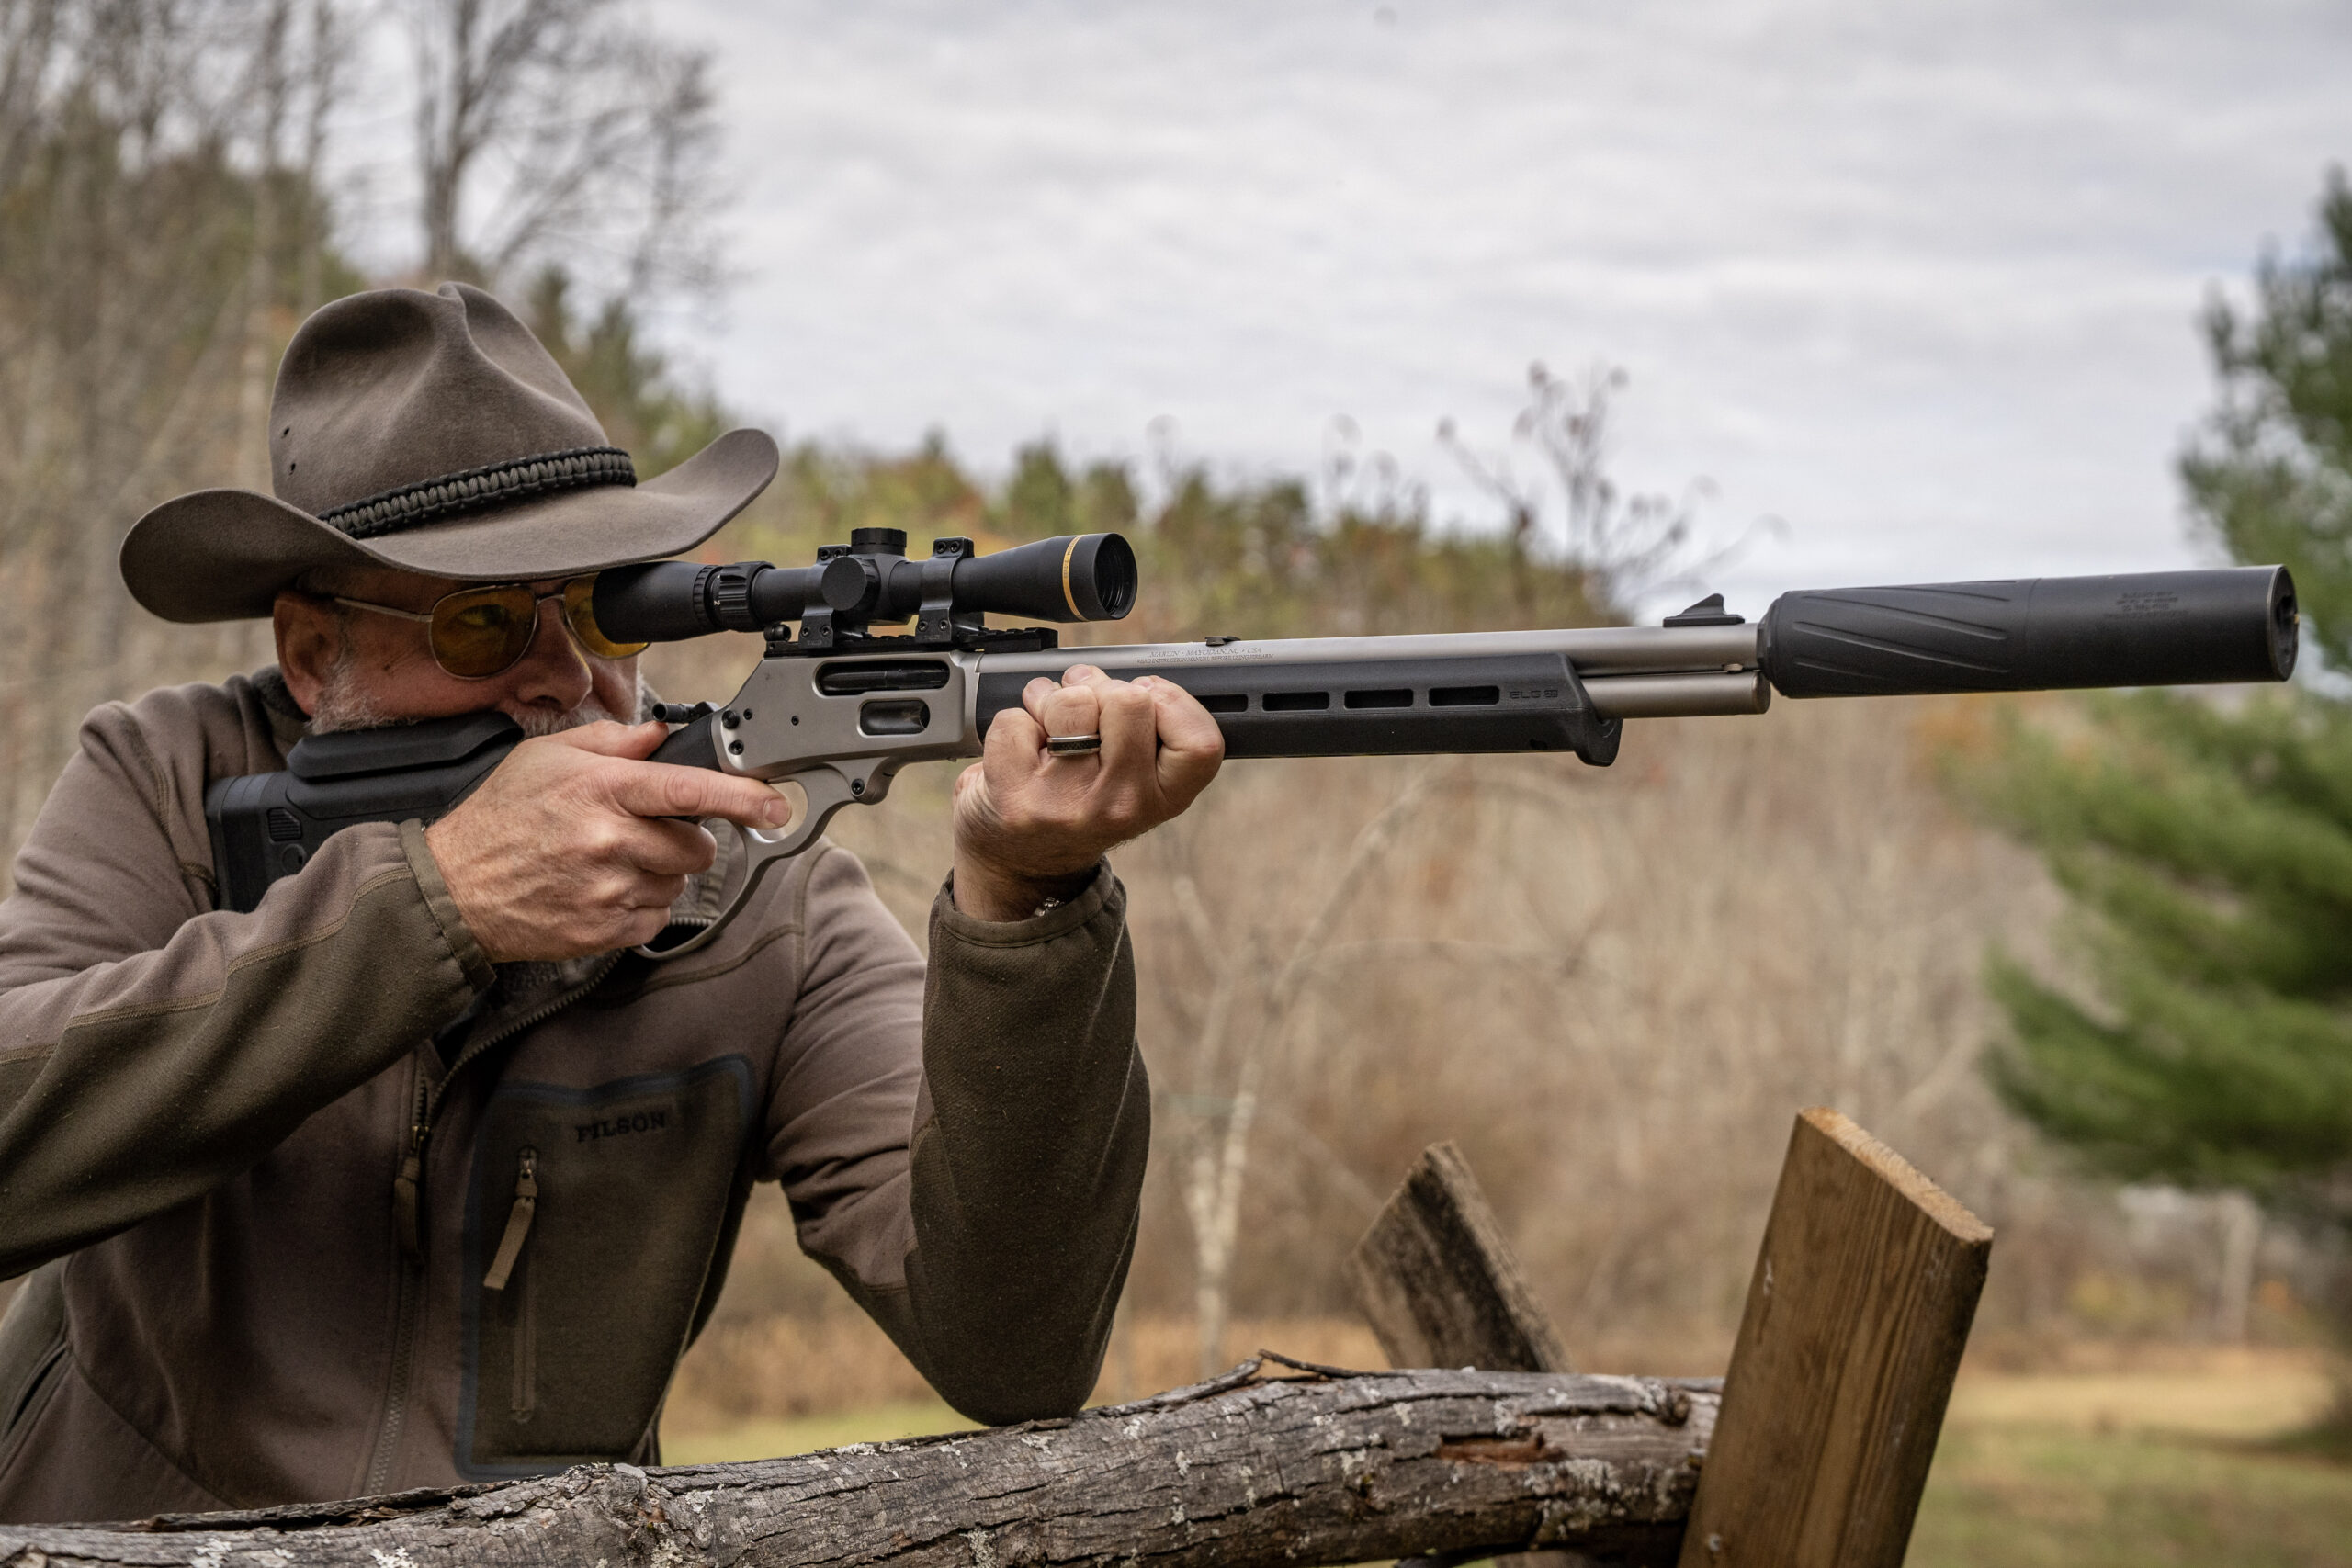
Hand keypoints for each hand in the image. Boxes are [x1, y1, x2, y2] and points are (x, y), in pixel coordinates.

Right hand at [425, 721, 792, 961]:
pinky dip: (641, 906)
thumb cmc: (498, 818)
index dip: (742, 796)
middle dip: (684, 838)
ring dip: (660, 872)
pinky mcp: (604, 931)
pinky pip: (656, 918)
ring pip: (678, 882)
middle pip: (696, 846)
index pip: (690, 789)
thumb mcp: (546, 757)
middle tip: (644, 831)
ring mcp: (608, 890)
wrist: (453, 889)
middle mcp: (610, 840)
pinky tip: (605, 889)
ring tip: (611, 861)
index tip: (775, 803)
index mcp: (601, 790)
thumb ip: (611, 742)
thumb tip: (659, 734)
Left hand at [951, 665, 1224, 920]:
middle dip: (1102, 689)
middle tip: (1087, 713)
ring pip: (1070, 701)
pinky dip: (1013, 723)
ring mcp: (1068, 804)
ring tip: (1050, 725)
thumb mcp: (1140, 781)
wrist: (1025, 862)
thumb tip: (1121, 677)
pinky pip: (1014, 720)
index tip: (1146, 704)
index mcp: (1164, 799)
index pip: (1201, 741)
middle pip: (1132, 700)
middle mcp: (1122, 805)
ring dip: (1052, 699)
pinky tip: (1023, 749)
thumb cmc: (1085, 803)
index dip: (1172, 702)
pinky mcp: (1017, 800)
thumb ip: (1149, 731)